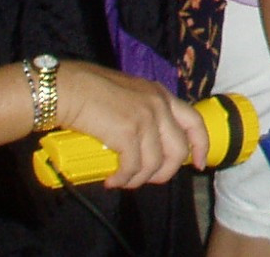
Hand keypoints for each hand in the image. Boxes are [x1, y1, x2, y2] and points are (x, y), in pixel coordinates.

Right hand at [53, 61, 206, 188]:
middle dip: (166, 172)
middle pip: (179, 149)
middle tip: (150, 180)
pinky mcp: (128, 133)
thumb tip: (145, 143)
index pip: (194, 121)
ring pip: (155, 163)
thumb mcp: (129, 94)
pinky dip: (123, 179)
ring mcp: (146, 118)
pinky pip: (133, 167)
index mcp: (161, 94)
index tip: (200, 164)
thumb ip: (142, 112)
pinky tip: (113, 180)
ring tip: (123, 181)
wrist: (69, 88)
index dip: (201, 145)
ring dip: (139, 179)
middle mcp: (159, 105)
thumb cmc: (90, 91)